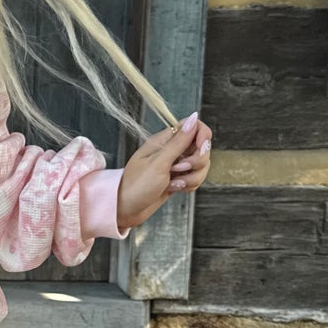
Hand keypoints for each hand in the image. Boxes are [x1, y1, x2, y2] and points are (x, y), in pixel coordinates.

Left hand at [115, 113, 212, 231]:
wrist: (126, 210)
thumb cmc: (136, 185)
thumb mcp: (159, 163)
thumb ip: (179, 142)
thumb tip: (194, 117)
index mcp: (165, 140)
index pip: (194, 126)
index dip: (202, 136)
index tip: (199, 148)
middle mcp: (172, 150)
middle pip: (202, 147)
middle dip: (196, 161)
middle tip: (178, 169)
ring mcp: (176, 165)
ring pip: (201, 165)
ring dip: (192, 177)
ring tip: (174, 184)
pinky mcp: (178, 179)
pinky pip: (195, 178)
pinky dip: (189, 185)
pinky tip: (175, 189)